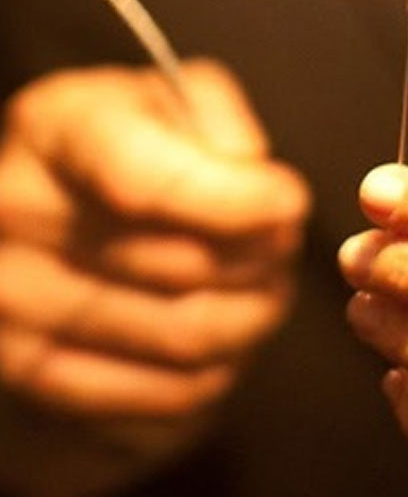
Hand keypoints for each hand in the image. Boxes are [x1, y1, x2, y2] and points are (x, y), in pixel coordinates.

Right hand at [0, 61, 310, 496]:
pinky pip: (160, 402)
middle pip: (181, 269)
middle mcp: (16, 221)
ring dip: (251, 320)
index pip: (150, 186)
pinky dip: (215, 375)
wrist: (49, 202)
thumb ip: (219, 121)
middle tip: (285, 248)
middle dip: (264, 260)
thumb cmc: (126, 139)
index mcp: (55, 131)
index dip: (239, 203)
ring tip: (266, 290)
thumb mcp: (171, 94)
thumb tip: (259, 184)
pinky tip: (224, 338)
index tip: (290, 205)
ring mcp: (11, 311)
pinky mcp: (31, 384)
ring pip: (181, 341)